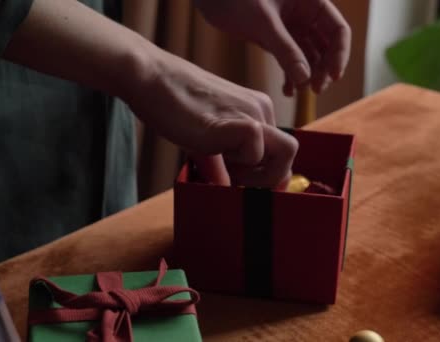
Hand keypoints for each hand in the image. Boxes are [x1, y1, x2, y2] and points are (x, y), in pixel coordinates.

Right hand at [127, 49, 297, 188]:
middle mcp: (261, 109)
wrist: (150, 78)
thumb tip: (233, 188)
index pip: (280, 150)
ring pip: (282, 158)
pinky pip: (256, 156)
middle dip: (267, 179)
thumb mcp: (209, 134)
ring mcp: (254, 114)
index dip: (266, 173)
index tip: (242, 183)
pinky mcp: (242, 123)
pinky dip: (237, 167)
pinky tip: (212, 153)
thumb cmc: (172, 106)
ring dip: (256, 176)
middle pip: (289, 155)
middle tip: (236, 184)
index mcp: (257, 108)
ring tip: (223, 169)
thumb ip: (226, 158)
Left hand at [194, 0, 350, 94]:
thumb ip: (284, 49)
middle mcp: (304, 13)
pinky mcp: (274, 38)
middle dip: (324, 68)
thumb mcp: (263, 22)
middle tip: (315, 89)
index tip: (333, 76)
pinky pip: (291, 59)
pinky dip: (291, 75)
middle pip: (327, 46)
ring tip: (299, 91)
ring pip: (309, 55)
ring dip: (308, 75)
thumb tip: (305, 78)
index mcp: (310, 0)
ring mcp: (290, 27)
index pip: (338, 29)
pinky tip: (287, 90)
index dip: (340, 54)